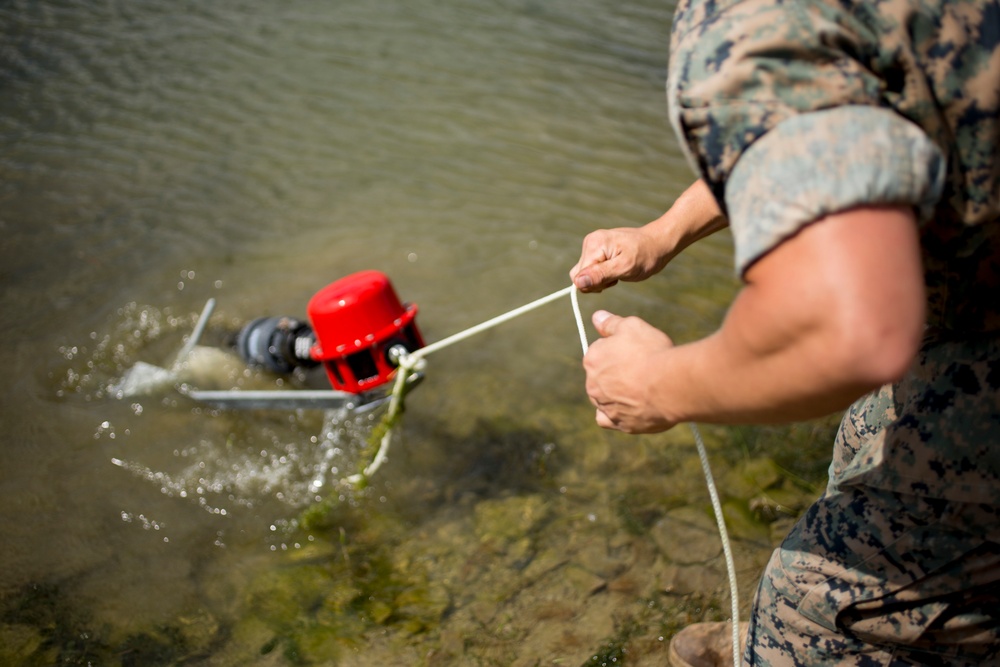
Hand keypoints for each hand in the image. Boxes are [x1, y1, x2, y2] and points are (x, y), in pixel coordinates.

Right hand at [569, 227, 665, 292]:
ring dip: (601, 279)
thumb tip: (577, 283)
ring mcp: (593, 246)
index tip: (614, 279)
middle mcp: (590, 242)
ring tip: (619, 272)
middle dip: (597, 282)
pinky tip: (617, 270)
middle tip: (617, 277)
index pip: (579, 275)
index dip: (595, 284)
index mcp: (594, 244)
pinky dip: (603, 275)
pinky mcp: (598, 251)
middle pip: (579, 275)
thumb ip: (600, 275)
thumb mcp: (625, 268)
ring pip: (585, 274)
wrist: (658, 243)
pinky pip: (592, 270)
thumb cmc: (646, 255)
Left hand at [584, 310, 677, 432]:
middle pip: (602, 376)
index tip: (636, 351)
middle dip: (617, 372)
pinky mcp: (619, 424)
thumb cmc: (652, 352)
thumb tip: (596, 317)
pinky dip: (615, 415)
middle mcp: (592, 384)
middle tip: (643, 369)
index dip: (620, 350)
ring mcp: (605, 406)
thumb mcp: (632, 326)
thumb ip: (611, 323)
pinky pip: (608, 420)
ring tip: (642, 389)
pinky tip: (627, 409)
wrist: (669, 385)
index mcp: (592, 359)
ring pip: (605, 398)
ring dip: (617, 394)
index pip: (600, 352)